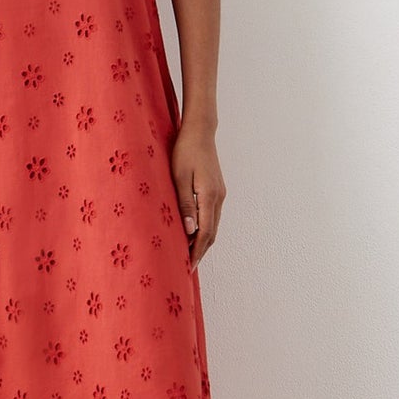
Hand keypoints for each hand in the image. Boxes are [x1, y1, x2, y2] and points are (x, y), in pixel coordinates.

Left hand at [170, 126, 224, 268]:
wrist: (199, 131)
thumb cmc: (185, 151)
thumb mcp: (179, 177)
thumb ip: (185, 204)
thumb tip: (190, 231)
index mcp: (210, 196)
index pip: (205, 233)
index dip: (196, 252)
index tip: (187, 266)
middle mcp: (219, 197)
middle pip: (212, 233)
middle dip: (200, 251)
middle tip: (187, 268)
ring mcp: (220, 193)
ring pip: (213, 225)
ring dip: (203, 242)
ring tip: (189, 255)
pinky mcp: (216, 190)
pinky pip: (212, 216)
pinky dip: (205, 229)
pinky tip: (194, 233)